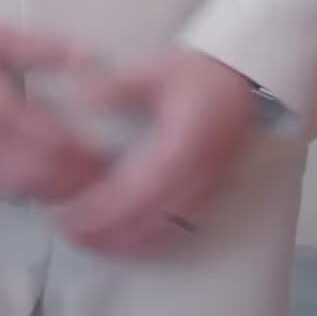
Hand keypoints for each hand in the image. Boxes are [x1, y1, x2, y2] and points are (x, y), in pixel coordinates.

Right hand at [0, 14, 114, 201]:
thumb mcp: (0, 35)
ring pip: (21, 189)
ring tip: (88, 190)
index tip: (112, 159)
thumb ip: (45, 48)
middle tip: (110, 182)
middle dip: (75, 182)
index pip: (50, 144)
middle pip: (39, 176)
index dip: (83, 156)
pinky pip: (0, 188)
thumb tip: (89, 55)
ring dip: (55, 192)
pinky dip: (29, 192)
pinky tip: (49, 188)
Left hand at [48, 48, 257, 257]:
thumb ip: (119, 86)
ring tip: (95, 246)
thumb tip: (82, 97)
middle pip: (150, 218)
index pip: (139, 189)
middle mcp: (198, 173)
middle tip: (75, 237)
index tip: (74, 217)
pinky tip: (133, 243)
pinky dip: (154, 240)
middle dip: (111, 234)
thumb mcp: (157, 70)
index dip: (105, 210)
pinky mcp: (212, 192)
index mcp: (183, 145)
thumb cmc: (199, 75)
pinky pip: (183, 228)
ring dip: (130, 243)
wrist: (242, 79)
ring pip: (168, 229)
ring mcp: (208, 187)